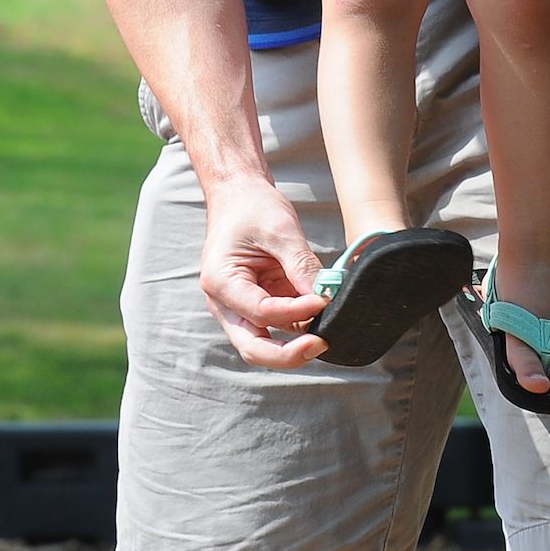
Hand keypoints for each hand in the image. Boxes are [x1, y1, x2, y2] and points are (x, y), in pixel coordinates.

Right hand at [200, 174, 329, 368]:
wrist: (240, 195)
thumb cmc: (253, 208)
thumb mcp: (280, 230)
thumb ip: (301, 265)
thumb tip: (327, 297)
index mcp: (221, 281)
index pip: (260, 311)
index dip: (295, 311)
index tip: (324, 300)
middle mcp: (224, 303)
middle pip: (254, 347)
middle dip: (288, 354)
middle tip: (322, 344)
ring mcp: (239, 309)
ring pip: (265, 345)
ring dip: (297, 342)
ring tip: (328, 328)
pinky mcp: (257, 307)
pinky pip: (278, 328)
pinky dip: (299, 329)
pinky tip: (321, 318)